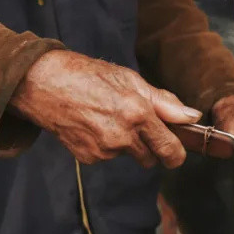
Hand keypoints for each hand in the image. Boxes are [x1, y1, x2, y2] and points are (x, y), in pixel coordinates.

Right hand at [9, 49, 200, 168]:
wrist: (42, 83)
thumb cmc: (88, 75)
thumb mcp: (130, 80)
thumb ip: (164, 102)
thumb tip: (191, 116)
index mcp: (138, 114)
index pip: (170, 150)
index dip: (176, 154)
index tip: (176, 152)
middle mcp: (123, 136)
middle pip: (151, 158)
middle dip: (150, 147)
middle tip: (137, 126)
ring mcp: (104, 150)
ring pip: (128, 156)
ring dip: (126, 144)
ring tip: (108, 118)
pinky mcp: (88, 157)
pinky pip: (108, 157)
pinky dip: (105, 146)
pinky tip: (93, 126)